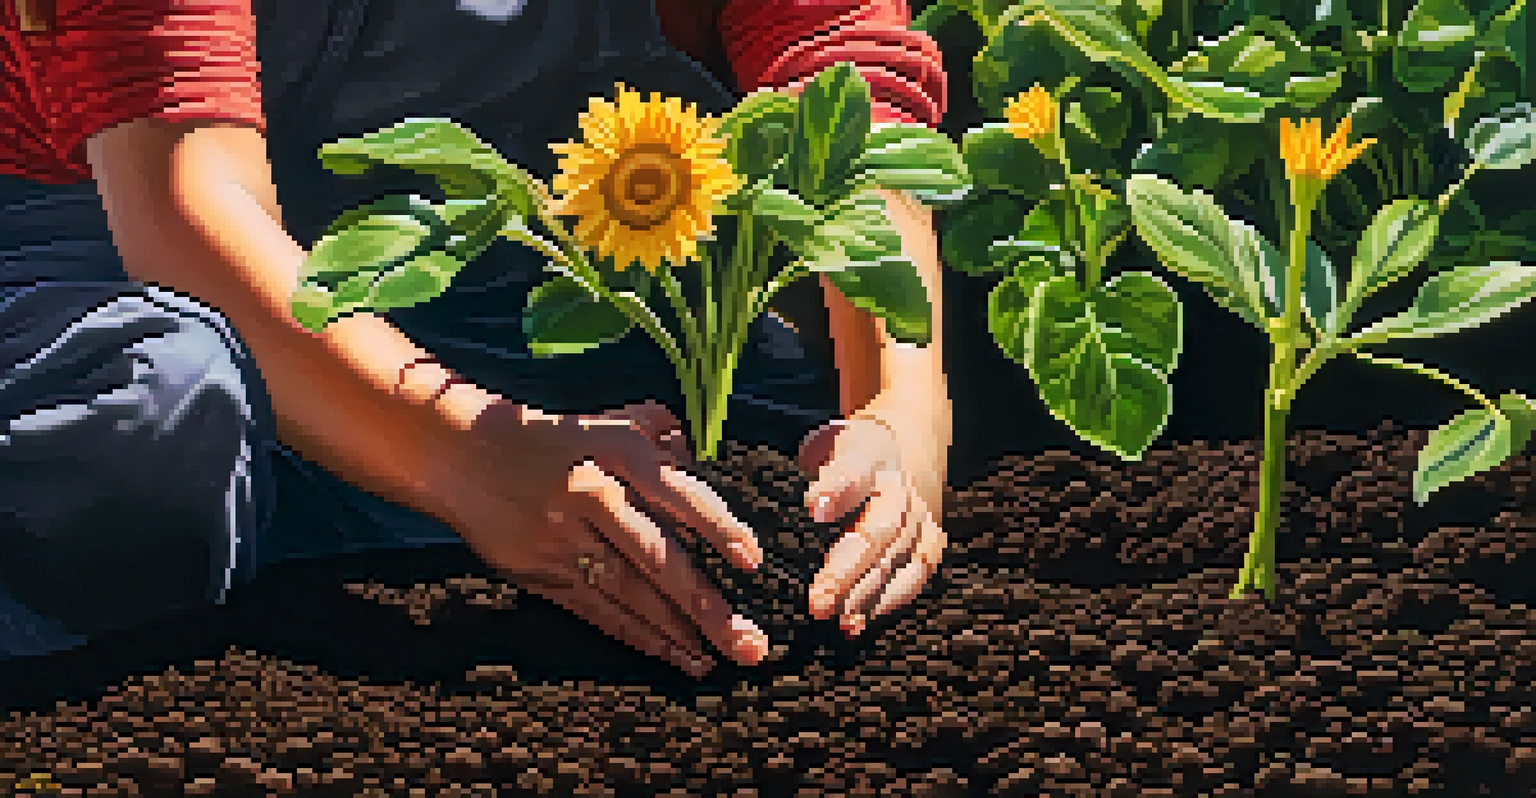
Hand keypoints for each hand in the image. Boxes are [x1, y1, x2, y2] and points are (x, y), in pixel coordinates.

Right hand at [439, 399, 767, 677]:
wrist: (460, 453)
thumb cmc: (552, 437)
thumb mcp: (604, 419)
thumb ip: (655, 428)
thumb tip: (694, 451)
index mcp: (612, 450)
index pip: (673, 490)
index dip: (714, 525)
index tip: (751, 559)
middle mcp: (588, 493)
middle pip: (653, 556)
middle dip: (704, 603)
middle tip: (748, 640)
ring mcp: (560, 538)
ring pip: (627, 591)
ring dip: (676, 630)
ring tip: (719, 657)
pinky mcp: (538, 571)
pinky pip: (595, 609)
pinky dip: (637, 634)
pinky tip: (674, 654)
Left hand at [796, 402, 947, 637]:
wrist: (904, 446)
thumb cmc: (848, 454)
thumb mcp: (825, 445)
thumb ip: (809, 471)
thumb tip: (797, 502)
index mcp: (870, 455)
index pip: (853, 472)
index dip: (836, 491)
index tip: (813, 509)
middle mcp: (900, 488)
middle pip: (878, 529)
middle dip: (847, 568)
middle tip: (817, 600)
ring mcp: (919, 516)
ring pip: (897, 559)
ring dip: (867, 593)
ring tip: (839, 621)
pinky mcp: (929, 543)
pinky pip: (915, 576)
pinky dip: (888, 602)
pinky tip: (858, 624)